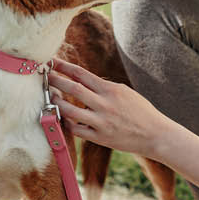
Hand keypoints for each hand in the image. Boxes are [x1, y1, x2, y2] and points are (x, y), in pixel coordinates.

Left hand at [48, 59, 171, 158]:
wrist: (156, 135)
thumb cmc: (141, 112)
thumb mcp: (126, 92)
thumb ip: (105, 88)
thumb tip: (85, 82)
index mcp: (111, 90)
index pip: (82, 74)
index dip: (64, 66)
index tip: (52, 61)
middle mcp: (105, 104)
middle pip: (73, 88)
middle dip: (55, 80)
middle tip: (42, 74)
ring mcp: (101, 122)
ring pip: (70, 110)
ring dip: (57, 102)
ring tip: (50, 97)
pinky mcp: (100, 138)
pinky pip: (77, 130)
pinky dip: (67, 123)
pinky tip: (62, 118)